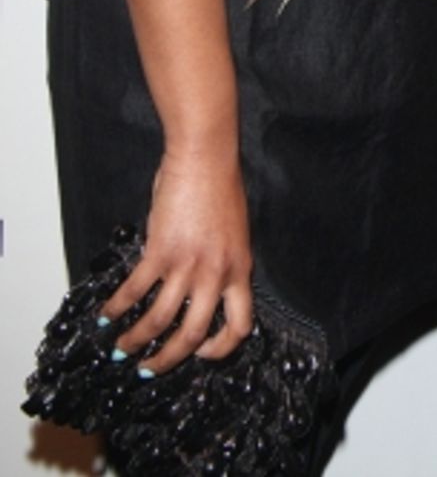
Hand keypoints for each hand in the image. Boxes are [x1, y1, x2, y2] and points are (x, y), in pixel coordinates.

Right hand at [101, 146, 253, 373]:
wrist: (205, 157)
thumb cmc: (220, 184)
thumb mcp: (233, 232)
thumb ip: (220, 261)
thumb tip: (199, 283)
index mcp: (239, 269)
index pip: (240, 325)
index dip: (221, 348)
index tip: (202, 353)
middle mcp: (216, 274)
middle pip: (194, 334)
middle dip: (169, 358)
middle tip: (151, 368)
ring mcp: (188, 264)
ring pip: (160, 320)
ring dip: (137, 339)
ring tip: (122, 348)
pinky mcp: (160, 251)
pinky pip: (135, 289)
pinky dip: (117, 306)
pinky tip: (107, 313)